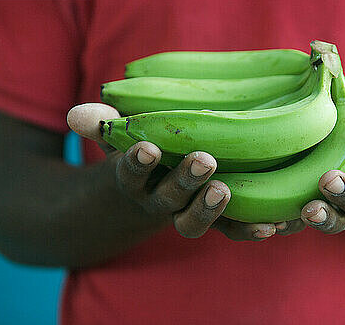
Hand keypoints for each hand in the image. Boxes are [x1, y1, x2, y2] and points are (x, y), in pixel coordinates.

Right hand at [68, 103, 278, 240]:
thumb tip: (74, 114)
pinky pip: (230, 230)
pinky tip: (270, 226)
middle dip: (184, 182)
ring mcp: (186, 212)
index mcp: (135, 181)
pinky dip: (248, 229)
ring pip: (195, 221)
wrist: (143, 197)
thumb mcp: (118, 138)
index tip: (147, 148)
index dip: (137, 164)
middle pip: (168, 201)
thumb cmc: (138, 154)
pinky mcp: (215, 219)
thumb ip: (102, 125)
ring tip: (226, 190)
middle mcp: (159, 203)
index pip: (130, 174)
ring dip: (211, 209)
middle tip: (204, 161)